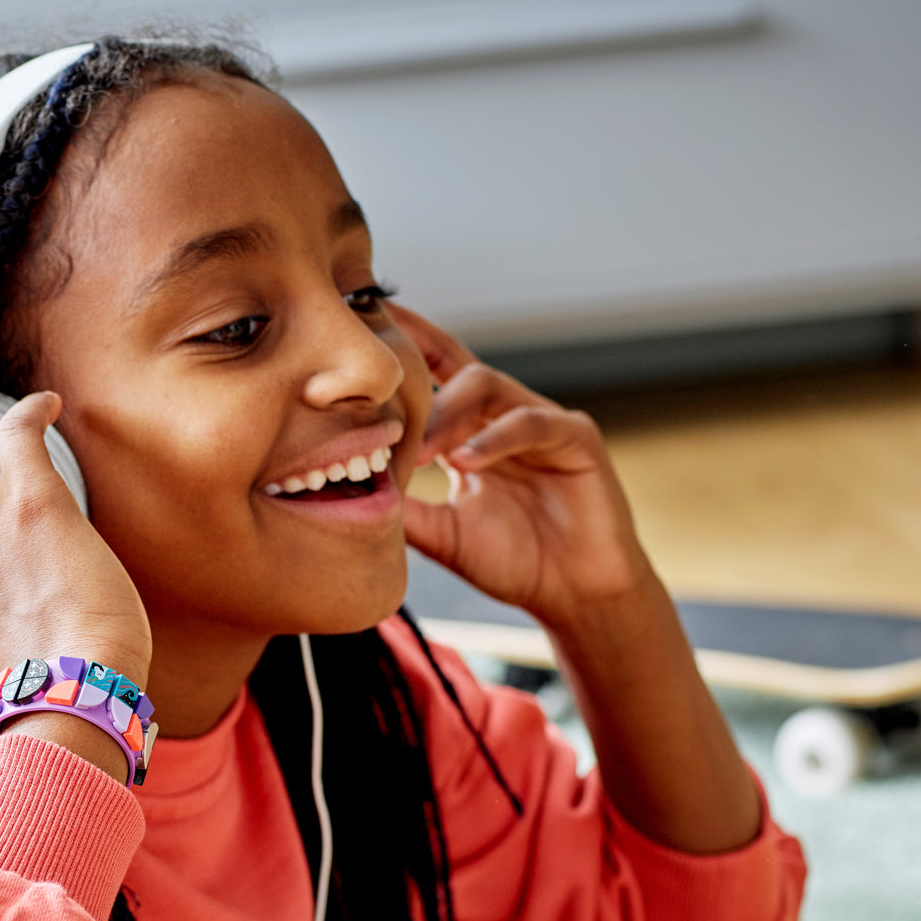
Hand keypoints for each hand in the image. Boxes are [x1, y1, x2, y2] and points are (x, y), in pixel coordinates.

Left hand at [393, 303, 653, 626]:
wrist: (574, 596)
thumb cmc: (513, 562)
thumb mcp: (443, 534)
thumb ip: (404, 509)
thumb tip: (344, 491)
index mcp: (472, 430)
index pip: (434, 373)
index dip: (404, 346)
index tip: (362, 323)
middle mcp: (504, 416)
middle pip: (454, 369)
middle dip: (414, 383)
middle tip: (378, 413)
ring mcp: (541, 421)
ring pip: (487, 384)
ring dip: (448, 412)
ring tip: (421, 448)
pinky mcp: (576, 437)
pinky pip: (530, 422)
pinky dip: (494, 438)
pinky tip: (465, 461)